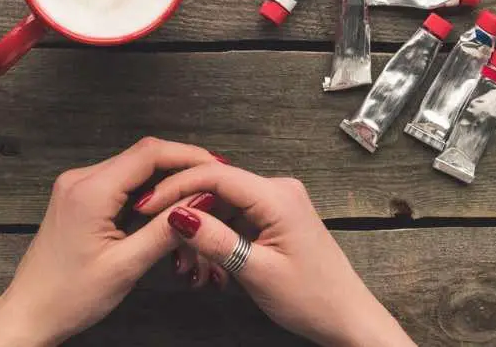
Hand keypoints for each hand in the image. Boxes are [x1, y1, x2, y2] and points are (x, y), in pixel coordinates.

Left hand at [0, 138, 219, 346]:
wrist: (29, 313)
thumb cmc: (70, 297)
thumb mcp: (126, 267)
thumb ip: (165, 231)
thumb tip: (201, 201)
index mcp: (89, 191)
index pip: (148, 153)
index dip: (187, 155)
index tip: (217, 166)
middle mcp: (79, 179)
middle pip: (141, 156)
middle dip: (179, 166)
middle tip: (213, 184)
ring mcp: (76, 186)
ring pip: (131, 168)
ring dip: (163, 178)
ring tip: (195, 196)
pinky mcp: (77, 197)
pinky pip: (118, 181)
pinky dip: (145, 190)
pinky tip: (165, 207)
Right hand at [134, 164, 414, 346]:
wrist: (348, 319)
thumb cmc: (311, 299)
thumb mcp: (256, 272)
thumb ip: (215, 240)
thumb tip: (176, 215)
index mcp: (276, 195)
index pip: (214, 174)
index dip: (176, 187)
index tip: (147, 206)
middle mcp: (278, 188)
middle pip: (216, 186)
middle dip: (187, 211)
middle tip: (164, 240)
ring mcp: (279, 201)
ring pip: (223, 202)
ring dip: (201, 227)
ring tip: (188, 261)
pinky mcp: (277, 215)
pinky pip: (237, 214)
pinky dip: (218, 233)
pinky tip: (208, 259)